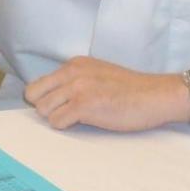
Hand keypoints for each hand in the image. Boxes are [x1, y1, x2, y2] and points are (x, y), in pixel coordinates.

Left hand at [23, 57, 189, 132]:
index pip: (38, 84)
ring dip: (57, 118)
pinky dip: (66, 126)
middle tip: (65, 115)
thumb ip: (75, 80)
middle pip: (33, 96)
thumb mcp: (97, 74)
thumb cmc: (131, 90)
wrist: (156, 95)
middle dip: (46, 108)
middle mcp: (72, 72)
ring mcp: (77, 88)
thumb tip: (52, 99)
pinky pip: (56, 121)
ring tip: (78, 118)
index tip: (58, 107)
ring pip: (43, 110)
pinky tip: (84, 123)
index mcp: (74, 64)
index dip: (44, 99)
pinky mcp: (84, 105)